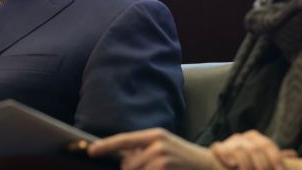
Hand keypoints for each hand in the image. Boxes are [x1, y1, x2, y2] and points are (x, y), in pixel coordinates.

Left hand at [88, 128, 226, 169]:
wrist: (210, 166)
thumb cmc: (184, 159)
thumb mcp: (165, 147)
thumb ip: (144, 150)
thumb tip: (122, 157)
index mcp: (155, 135)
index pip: (125, 139)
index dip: (106, 146)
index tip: (90, 150)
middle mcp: (156, 145)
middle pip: (127, 164)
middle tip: (154, 169)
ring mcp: (160, 160)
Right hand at [210, 130, 292, 169]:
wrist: (227, 162)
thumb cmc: (248, 162)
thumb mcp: (261, 159)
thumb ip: (274, 157)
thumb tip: (293, 154)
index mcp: (255, 138)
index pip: (267, 145)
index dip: (275, 158)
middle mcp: (242, 138)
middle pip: (254, 148)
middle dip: (262, 164)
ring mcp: (229, 142)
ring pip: (238, 150)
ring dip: (246, 164)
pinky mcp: (217, 149)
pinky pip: (218, 148)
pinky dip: (225, 155)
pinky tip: (232, 164)